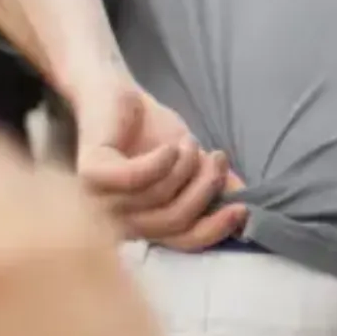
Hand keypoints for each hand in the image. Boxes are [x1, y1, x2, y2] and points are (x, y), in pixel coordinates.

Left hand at [69, 80, 245, 251]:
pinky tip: (170, 146)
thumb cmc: (150, 131)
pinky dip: (161, 161)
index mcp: (144, 223)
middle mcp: (119, 218)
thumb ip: (214, 187)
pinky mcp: (91, 173)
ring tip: (189, 142)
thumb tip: (245, 208)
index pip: (182, 243)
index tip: (242, 208)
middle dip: (205, 188)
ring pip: (159, 197)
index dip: (214, 230)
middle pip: (174, 221)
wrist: (116, 92)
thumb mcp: (193, 163)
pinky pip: (135, 178)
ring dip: (186, 165)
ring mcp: (100, 198)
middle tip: (216, 158)